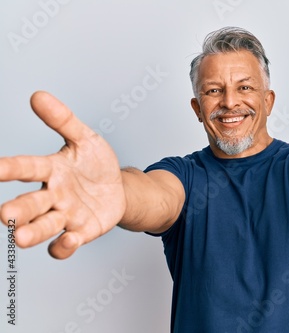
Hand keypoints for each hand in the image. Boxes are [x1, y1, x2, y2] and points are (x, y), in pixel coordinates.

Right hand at [0, 92, 125, 258]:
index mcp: (51, 170)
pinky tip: (69, 239)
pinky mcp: (82, 231)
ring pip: (44, 226)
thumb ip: (63, 120)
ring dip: (33, 231)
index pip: (27, 168)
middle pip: (31, 203)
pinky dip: (65, 245)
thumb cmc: (96, 164)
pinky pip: (68, 243)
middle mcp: (53, 195)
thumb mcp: (86, 139)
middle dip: (17, 209)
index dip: (9, 168)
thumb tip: (38, 95)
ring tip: (20, 236)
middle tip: (4, 214)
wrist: (119, 188)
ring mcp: (66, 215)